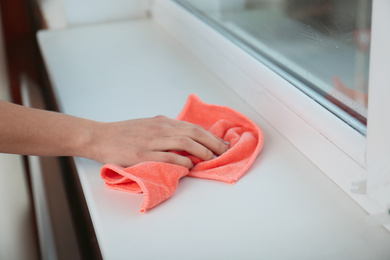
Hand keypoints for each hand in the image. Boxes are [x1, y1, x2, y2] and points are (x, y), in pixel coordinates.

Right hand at [87, 115, 228, 167]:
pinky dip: (182, 161)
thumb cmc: (124, 133)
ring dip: (201, 151)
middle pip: (193, 133)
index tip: (222, 143)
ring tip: (212, 159)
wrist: (100, 136)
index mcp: (162, 122)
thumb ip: (166, 131)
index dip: (210, 136)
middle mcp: (160, 128)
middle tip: (225, 151)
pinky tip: (190, 166)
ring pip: (184, 142)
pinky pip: (167, 157)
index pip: (192, 127)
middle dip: (212, 142)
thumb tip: (186, 139)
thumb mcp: (148, 126)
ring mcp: (151, 141)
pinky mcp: (142, 154)